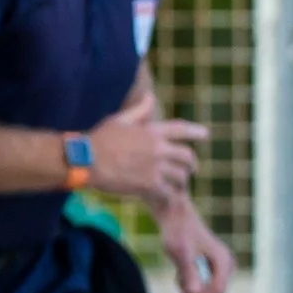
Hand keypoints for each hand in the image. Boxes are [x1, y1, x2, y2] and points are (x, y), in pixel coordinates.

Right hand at [88, 91, 208, 204]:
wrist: (86, 161)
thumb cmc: (100, 139)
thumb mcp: (120, 119)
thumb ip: (140, 110)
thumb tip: (151, 96)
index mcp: (152, 131)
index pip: (182, 129)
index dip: (196, 131)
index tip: (206, 135)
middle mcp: (158, 148)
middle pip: (187, 156)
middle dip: (192, 163)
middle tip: (192, 169)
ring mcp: (155, 167)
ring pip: (181, 176)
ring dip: (181, 180)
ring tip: (178, 185)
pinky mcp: (149, 185)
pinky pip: (169, 192)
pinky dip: (170, 194)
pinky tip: (167, 196)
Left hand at [152, 197, 234, 292]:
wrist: (177, 217)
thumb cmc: (177, 232)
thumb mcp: (180, 253)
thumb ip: (188, 273)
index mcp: (223, 260)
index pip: (217, 291)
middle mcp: (227, 265)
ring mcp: (223, 267)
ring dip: (193, 292)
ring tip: (178, 278)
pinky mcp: (215, 268)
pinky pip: (207, 288)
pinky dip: (193, 287)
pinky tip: (181, 275)